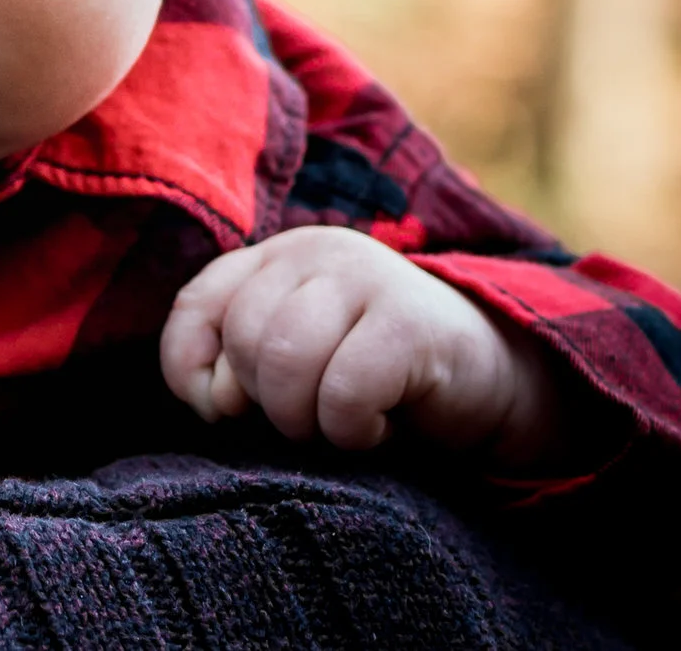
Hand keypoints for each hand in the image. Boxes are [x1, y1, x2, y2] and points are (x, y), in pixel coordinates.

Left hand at [160, 226, 558, 460]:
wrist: (490, 380)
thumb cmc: (374, 376)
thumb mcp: (296, 363)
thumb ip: (238, 365)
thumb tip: (213, 402)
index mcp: (276, 254)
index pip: (197, 304)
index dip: (191, 368)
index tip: (224, 409)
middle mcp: (316, 250)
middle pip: (244, 339)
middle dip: (267, 403)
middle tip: (313, 416)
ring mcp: (366, 276)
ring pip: (284, 361)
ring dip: (305, 419)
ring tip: (339, 422)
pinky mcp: (410, 320)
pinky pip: (344, 391)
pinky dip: (352, 430)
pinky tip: (380, 426)